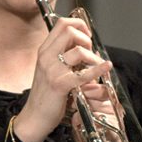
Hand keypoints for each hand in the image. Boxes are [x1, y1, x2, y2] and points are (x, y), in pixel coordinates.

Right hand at [12, 16, 111, 141]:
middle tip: (90, 51)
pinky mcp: (60, 84)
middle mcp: (46, 56)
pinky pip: (84, 73)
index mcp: (44, 50)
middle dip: (85, 38)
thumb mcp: (50, 70)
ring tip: (95, 65)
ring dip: (93, 56)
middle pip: (69, 31)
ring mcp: (52, 70)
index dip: (79, 25)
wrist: (34, 117)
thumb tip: (87, 46)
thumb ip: (63, 56)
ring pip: (79, 51)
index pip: (61, 24)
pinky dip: (99, 69)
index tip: (87, 35)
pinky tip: (106, 67)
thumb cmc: (46, 95)